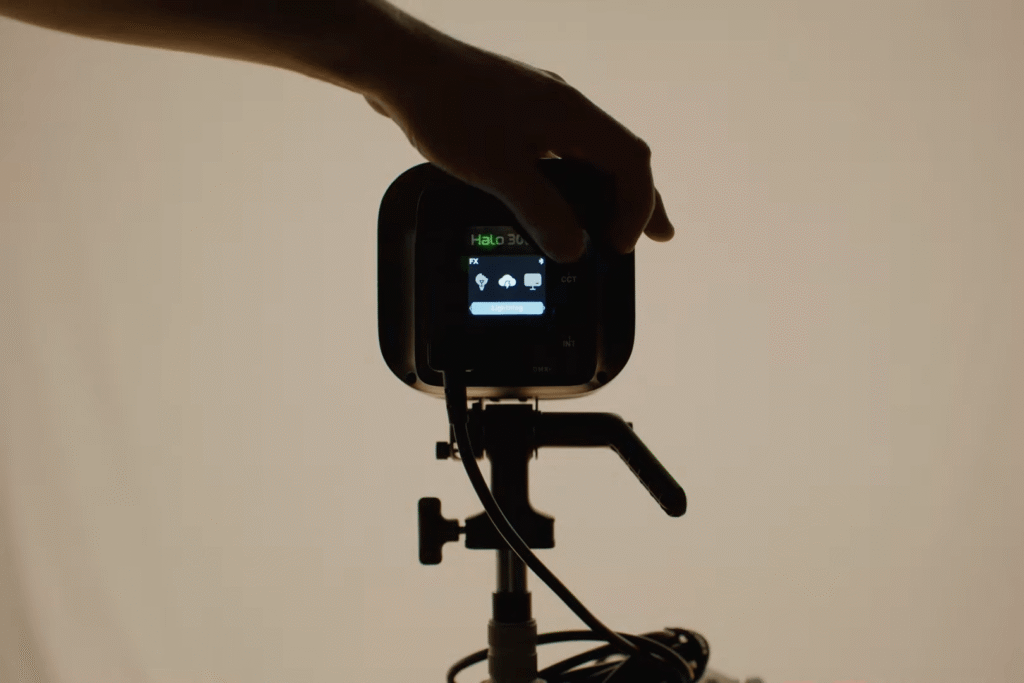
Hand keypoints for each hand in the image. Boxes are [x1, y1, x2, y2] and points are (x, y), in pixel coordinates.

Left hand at [364, 36, 673, 262]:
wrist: (401, 68)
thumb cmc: (448, 108)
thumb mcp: (500, 171)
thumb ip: (542, 212)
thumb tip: (574, 248)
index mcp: (573, 115)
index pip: (632, 162)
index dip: (637, 208)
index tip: (621, 246)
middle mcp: (564, 108)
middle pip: (620, 157)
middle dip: (639, 201)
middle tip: (656, 238)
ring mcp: (539, 108)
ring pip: (589, 155)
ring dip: (604, 192)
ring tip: (610, 227)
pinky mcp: (514, 114)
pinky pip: (559, 152)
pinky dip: (572, 181)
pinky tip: (558, 198)